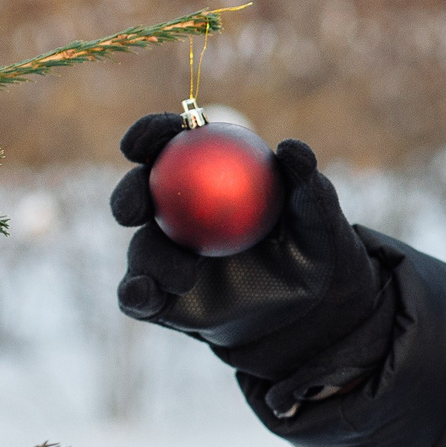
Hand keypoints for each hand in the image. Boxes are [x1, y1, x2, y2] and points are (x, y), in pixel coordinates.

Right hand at [111, 113, 388, 383]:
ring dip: (151, 258)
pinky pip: (138, 296)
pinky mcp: (162, 299)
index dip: (150, 135)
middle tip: (136, 208)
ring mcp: (167, 256)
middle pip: (139, 194)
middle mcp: (178, 213)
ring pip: (141, 248)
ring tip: (185, 276)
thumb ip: (306, 184)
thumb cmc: (313, 251)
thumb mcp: (318, 218)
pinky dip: (134, 293)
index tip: (141, 143)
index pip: (170, 145)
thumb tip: (290, 148)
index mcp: (205, 176)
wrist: (307, 311)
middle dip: (128, 195)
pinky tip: (143, 293)